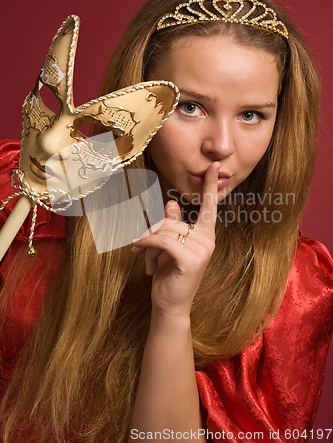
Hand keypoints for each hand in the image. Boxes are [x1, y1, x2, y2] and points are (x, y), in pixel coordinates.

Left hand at [131, 162, 219, 317]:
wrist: (169, 304)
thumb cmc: (169, 275)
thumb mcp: (168, 247)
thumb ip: (172, 224)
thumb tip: (172, 202)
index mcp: (205, 235)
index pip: (209, 206)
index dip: (209, 185)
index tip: (213, 165)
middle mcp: (207, 240)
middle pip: (171, 222)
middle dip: (151, 235)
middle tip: (138, 249)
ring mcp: (201, 250)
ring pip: (165, 231)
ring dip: (146, 244)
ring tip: (141, 258)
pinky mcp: (191, 259)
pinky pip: (162, 241)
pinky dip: (146, 245)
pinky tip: (138, 253)